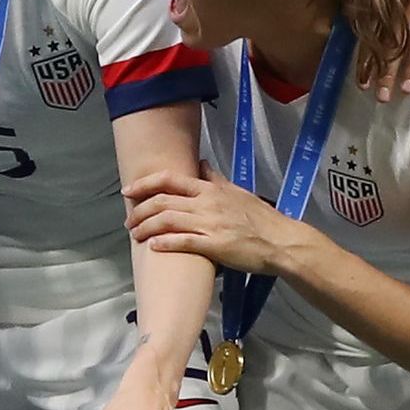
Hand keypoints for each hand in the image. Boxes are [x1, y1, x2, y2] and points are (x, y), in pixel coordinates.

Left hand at [126, 170, 294, 276]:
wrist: (280, 240)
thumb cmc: (259, 218)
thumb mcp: (236, 191)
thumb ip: (215, 178)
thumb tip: (200, 163)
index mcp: (210, 189)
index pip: (169, 180)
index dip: (144, 184)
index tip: (128, 191)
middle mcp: (206, 204)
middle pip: (162, 201)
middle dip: (139, 211)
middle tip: (129, 221)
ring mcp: (210, 224)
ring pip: (167, 221)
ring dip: (146, 227)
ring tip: (135, 235)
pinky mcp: (215, 246)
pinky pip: (184, 242)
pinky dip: (165, 243)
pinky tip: (153, 246)